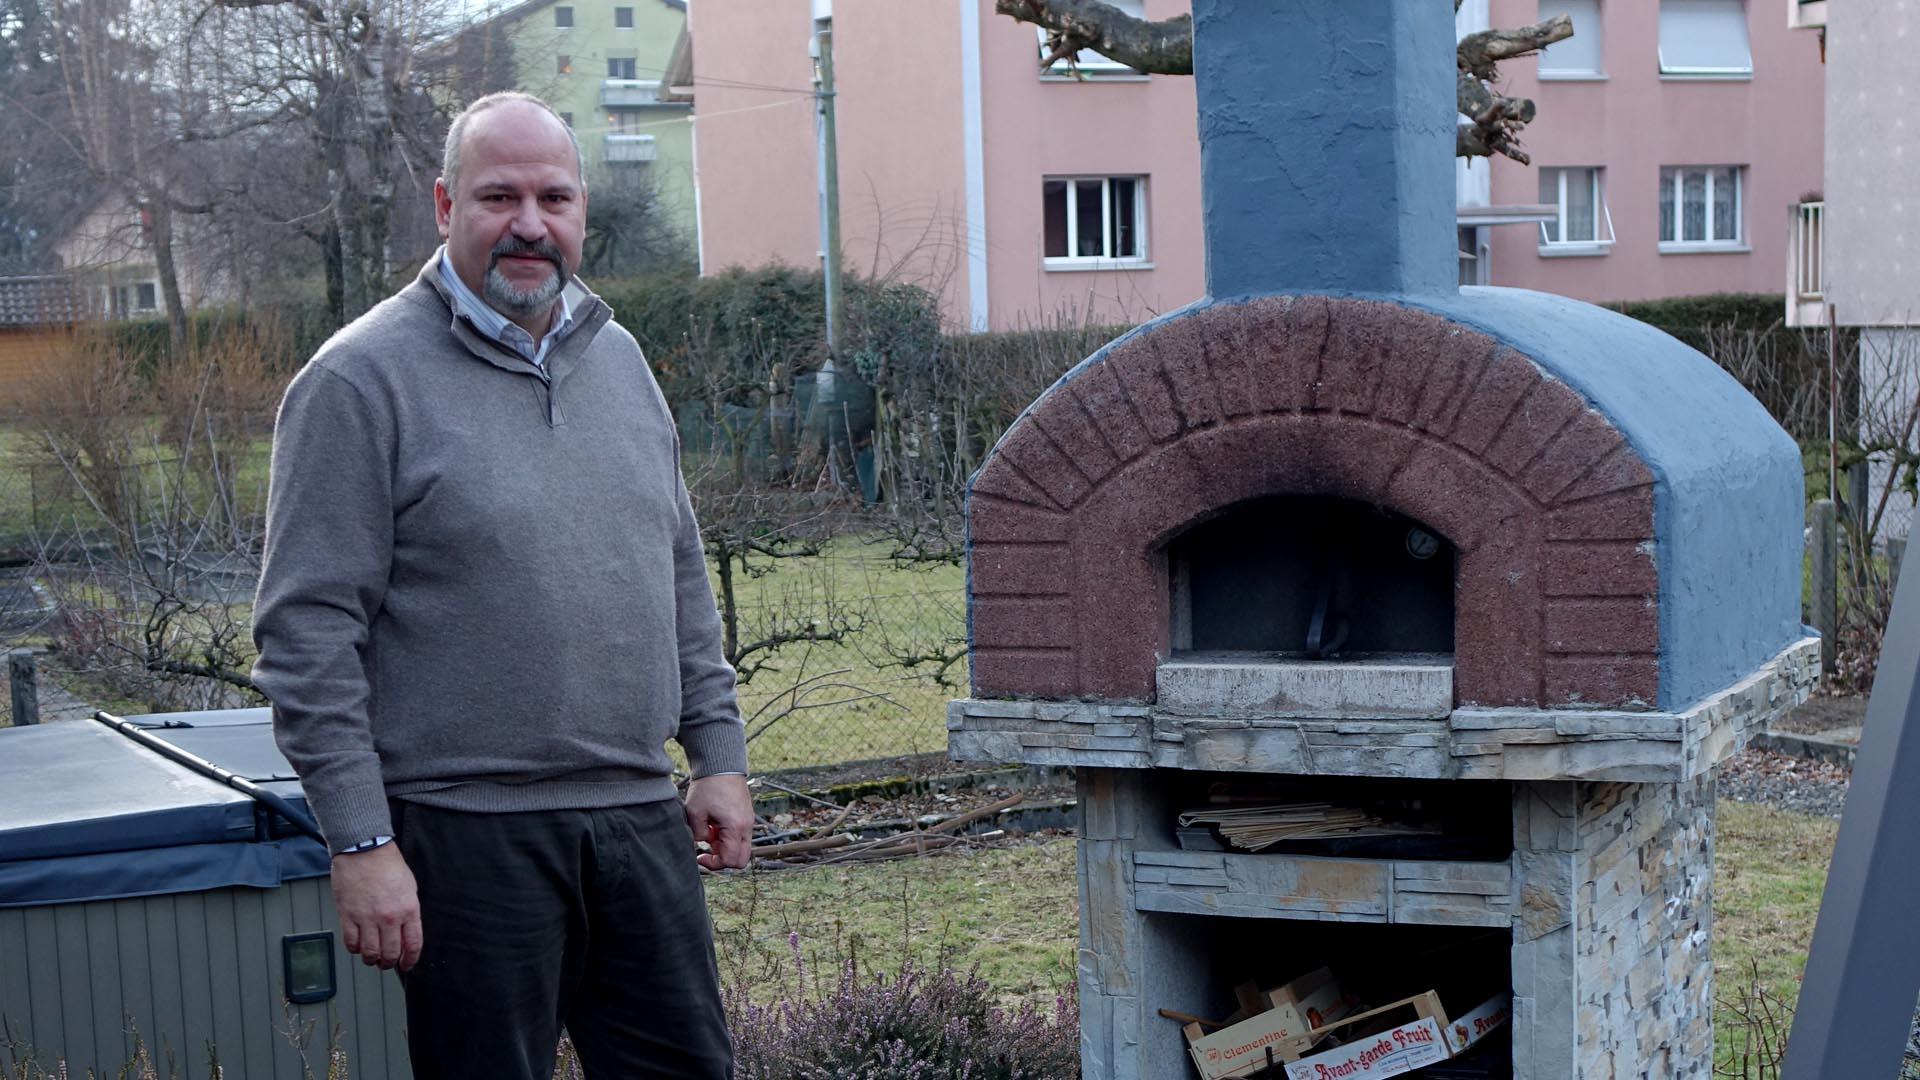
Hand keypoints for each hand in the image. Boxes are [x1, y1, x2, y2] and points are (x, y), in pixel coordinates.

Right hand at [330, 843, 423, 971]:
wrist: (364, 850)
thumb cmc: (387, 864)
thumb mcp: (410, 887)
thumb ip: (409, 911)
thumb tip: (407, 931)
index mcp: (408, 910)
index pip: (413, 945)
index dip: (410, 960)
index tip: (407, 964)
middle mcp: (389, 917)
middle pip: (390, 954)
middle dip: (389, 963)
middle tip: (387, 963)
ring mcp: (367, 918)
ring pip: (370, 953)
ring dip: (372, 960)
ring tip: (372, 957)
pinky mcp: (348, 916)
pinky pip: (351, 943)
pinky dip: (355, 949)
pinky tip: (358, 945)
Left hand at [685, 774, 753, 870]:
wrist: (721, 765)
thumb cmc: (708, 786)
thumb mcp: (695, 812)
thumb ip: (697, 834)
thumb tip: (703, 842)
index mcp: (735, 827)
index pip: (730, 860)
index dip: (713, 864)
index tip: (700, 855)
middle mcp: (747, 826)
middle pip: (741, 859)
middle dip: (723, 860)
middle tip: (707, 851)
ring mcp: (749, 821)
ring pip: (741, 848)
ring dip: (725, 848)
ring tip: (710, 834)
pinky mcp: (747, 816)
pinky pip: (741, 836)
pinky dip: (729, 838)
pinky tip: (715, 826)